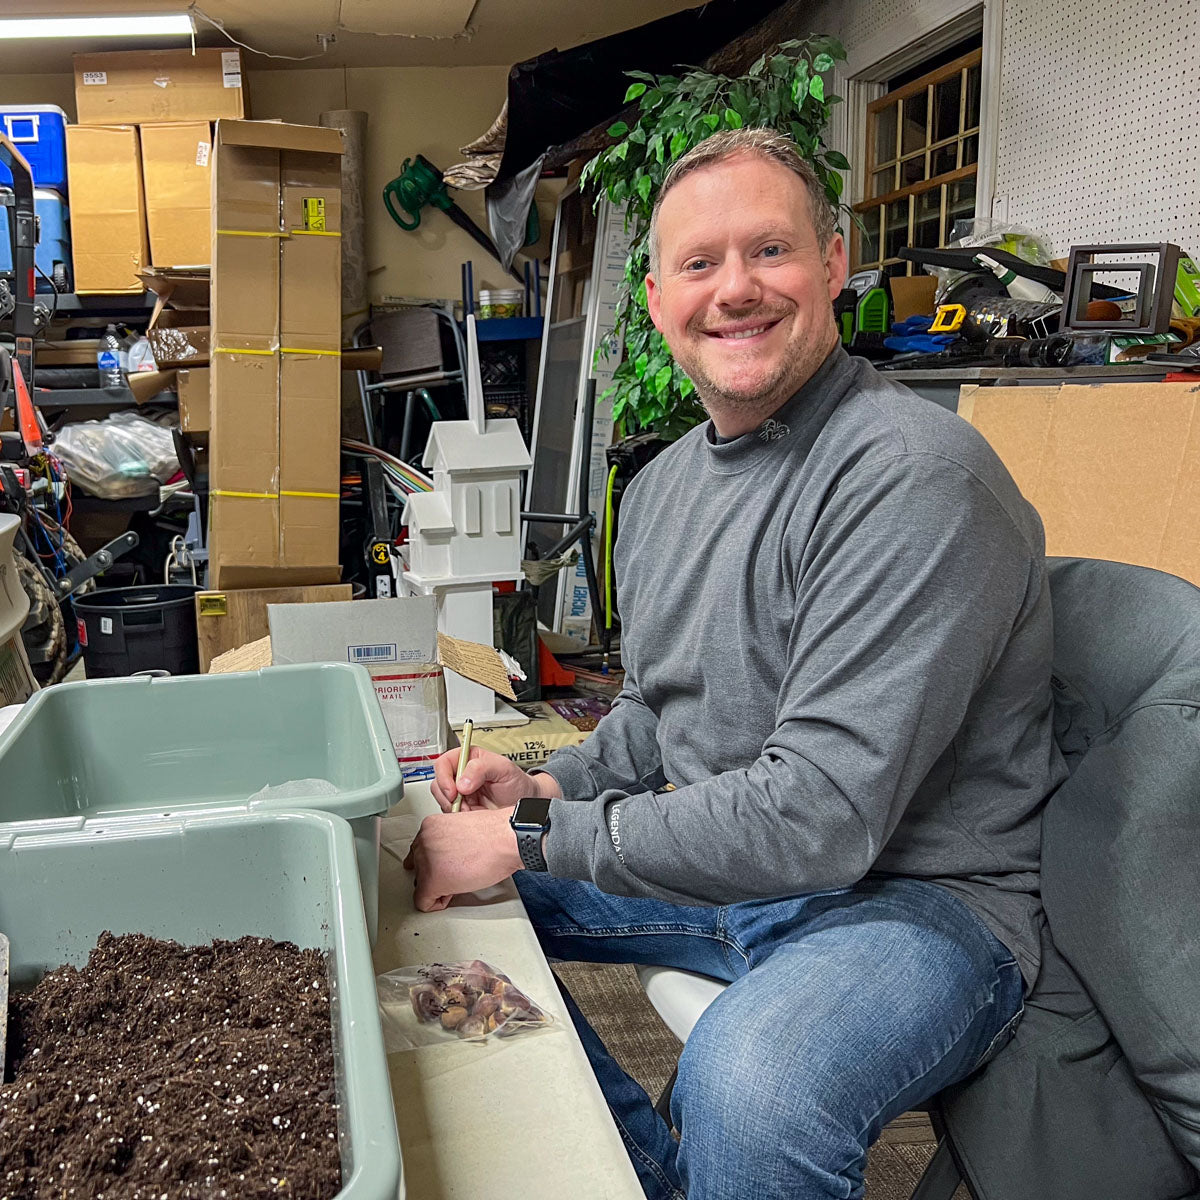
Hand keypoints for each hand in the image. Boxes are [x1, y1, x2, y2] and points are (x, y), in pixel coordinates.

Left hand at [403, 808, 522, 911]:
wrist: (506, 840)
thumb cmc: (495, 835)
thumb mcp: (462, 828)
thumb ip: (446, 840)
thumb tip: (444, 855)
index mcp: (429, 826)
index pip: (419, 851)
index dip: (435, 861)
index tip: (445, 865)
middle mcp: (423, 841)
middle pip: (418, 867)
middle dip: (436, 873)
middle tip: (455, 872)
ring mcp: (425, 860)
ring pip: (420, 884)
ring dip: (439, 886)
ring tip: (459, 879)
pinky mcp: (432, 881)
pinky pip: (423, 902)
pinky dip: (436, 904)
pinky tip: (451, 894)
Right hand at [431, 746, 558, 812]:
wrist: (524, 802)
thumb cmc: (517, 782)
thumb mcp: (504, 769)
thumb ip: (482, 768)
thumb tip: (462, 782)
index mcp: (468, 759)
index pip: (443, 763)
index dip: (444, 777)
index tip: (454, 791)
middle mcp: (460, 774)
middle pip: (438, 783)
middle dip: (448, 796)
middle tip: (463, 803)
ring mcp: (460, 792)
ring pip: (442, 800)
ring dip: (453, 808)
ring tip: (471, 809)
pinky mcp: (462, 808)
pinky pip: (450, 813)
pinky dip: (458, 817)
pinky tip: (471, 814)